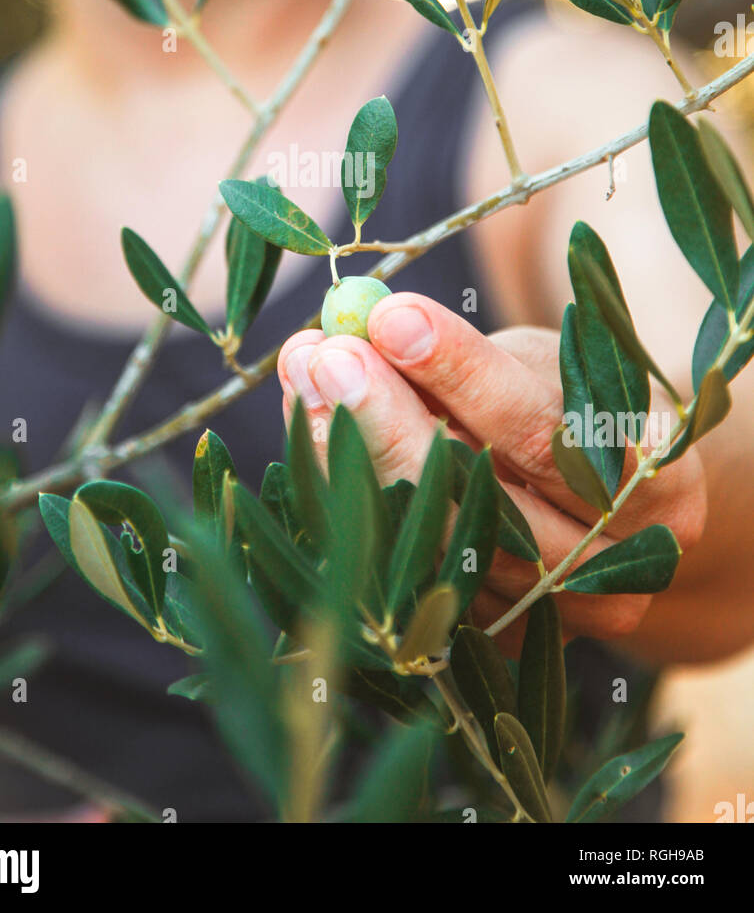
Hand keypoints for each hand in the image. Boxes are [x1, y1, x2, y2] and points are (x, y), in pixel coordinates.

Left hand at [277, 292, 706, 651]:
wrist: (619, 518)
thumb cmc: (577, 416)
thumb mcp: (548, 372)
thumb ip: (471, 359)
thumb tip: (362, 323)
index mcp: (653, 490)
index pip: (545, 431)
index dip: (464, 373)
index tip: (391, 317)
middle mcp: (609, 572)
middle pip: (484, 502)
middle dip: (392, 419)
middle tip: (327, 354)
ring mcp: (550, 618)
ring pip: (434, 546)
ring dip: (355, 459)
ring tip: (304, 381)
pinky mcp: (495, 640)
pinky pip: (408, 574)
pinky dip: (353, 503)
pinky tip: (311, 439)